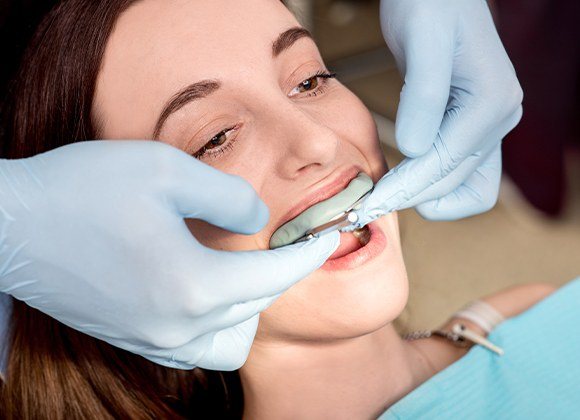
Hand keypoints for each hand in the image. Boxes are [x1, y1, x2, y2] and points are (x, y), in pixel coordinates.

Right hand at [0, 141, 338, 369]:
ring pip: (231, 338)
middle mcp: (177, 326)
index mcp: (192, 286)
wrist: (12, 225)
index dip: (308, 256)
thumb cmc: (83, 190)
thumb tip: (258, 222)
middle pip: (255, 306)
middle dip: (280, 274)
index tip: (329, 238)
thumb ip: (229, 197)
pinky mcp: (132, 339)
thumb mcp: (167, 171)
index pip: (274, 277)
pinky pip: (195, 346)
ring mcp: (152, 340)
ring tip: (244, 267)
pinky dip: (215, 320)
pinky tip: (205, 287)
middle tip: (287, 242)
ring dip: (249, 305)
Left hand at [358, 0, 522, 222]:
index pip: (444, 163)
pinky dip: (432, 185)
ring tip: (386, 197)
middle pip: (454, 181)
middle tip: (367, 207)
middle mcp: (498, 118)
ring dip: (427, 199)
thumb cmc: (430, 4)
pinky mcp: (471, 127)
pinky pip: (460, 173)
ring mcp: (488, 125)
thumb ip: (424, 94)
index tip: (370, 204)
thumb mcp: (422, 39)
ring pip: (465, 187)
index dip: (405, 188)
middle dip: (411, 197)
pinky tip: (403, 180)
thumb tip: (414, 148)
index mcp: (491, 101)